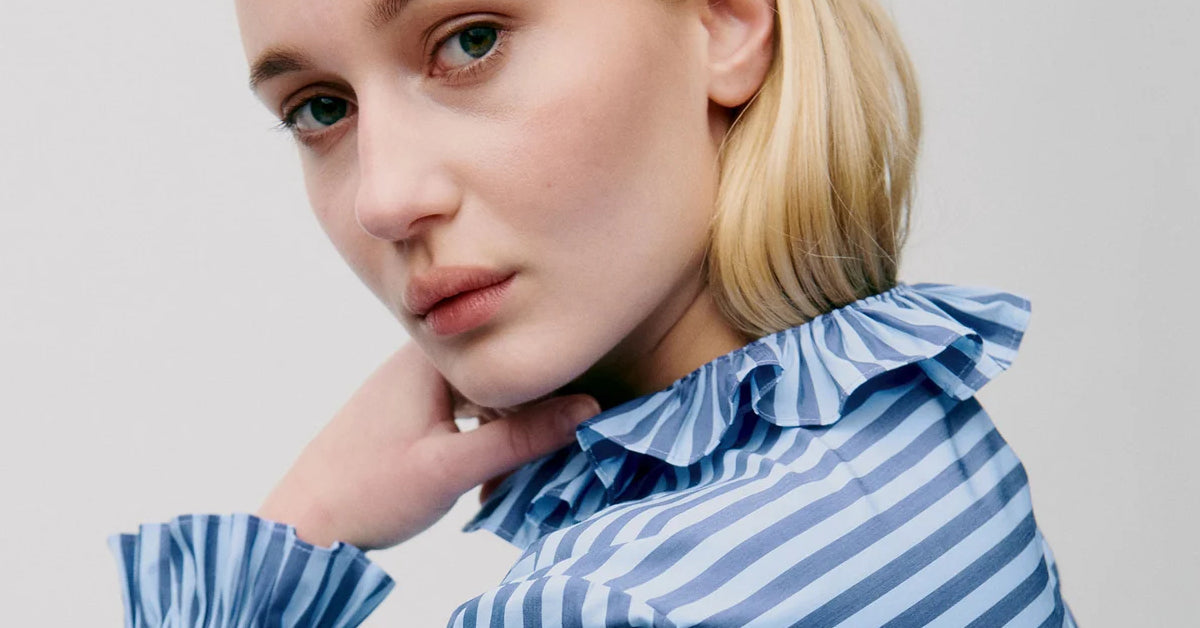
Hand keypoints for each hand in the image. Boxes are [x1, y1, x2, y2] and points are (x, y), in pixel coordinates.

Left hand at [255, 342, 599, 549]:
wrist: (302, 523)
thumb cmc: (367, 491)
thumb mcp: (451, 468)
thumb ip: (520, 439)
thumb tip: (587, 411)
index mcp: (431, 357)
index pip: (511, 358)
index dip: (549, 393)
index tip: (572, 433)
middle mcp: (422, 359)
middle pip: (501, 378)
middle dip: (526, 425)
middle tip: (537, 469)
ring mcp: (413, 384)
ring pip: (485, 401)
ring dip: (503, 441)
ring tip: (503, 484)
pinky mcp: (409, 410)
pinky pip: (464, 415)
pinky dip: (480, 445)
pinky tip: (484, 483)